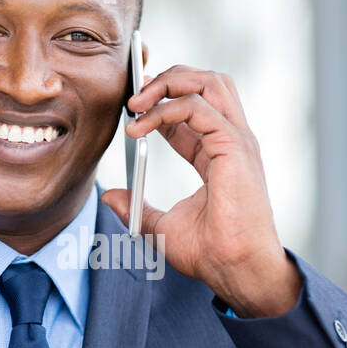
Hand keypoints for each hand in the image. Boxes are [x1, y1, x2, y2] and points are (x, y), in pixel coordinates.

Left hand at [101, 64, 301, 317]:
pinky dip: (168, 108)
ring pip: (208, 82)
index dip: (161, 98)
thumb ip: (138, 207)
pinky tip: (143, 125)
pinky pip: (199, 107)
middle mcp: (232, 140)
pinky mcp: (235, 147)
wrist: (235, 270)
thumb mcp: (161, 226)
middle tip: (132, 98)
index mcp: (220, 152)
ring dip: (168, 83)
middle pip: (206, 81)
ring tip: (135, 104)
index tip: (130, 106)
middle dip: (168, 78)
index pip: (193, 106)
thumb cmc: (211, 253)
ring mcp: (237, 140)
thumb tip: (109, 195)